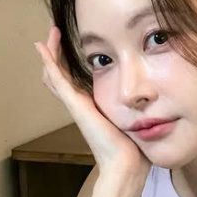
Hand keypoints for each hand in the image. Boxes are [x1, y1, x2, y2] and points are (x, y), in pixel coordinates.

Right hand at [34, 26, 150, 182]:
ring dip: (51, 53)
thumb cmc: (135, 147)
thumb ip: (139, 110)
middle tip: (55, 33)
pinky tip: (42, 47)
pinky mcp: (76, 105)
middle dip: (58, 54)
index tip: (76, 47)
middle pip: (61, 76)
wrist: (128, 163)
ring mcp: (76, 105)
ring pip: (56, 75)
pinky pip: (58, 79)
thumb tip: (153, 101)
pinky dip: (49, 62)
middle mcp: (82, 105)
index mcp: (94, 108)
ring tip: (50, 33)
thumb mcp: (136, 121)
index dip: (72, 65)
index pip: (77, 82)